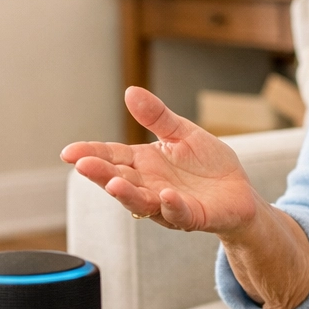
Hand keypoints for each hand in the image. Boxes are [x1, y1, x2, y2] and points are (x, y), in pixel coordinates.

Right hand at [61, 87, 260, 235]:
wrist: (239, 192)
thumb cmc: (208, 165)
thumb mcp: (182, 133)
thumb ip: (157, 116)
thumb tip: (131, 91)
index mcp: (145, 164)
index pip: (113, 157)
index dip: (91, 154)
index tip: (69, 152)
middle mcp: (150, 186)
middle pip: (120, 180)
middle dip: (101, 173)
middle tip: (83, 165)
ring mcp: (169, 204)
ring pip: (142, 202)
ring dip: (127, 194)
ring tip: (113, 183)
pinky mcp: (194, 217)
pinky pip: (180, 214)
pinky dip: (172, 206)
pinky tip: (166, 196)